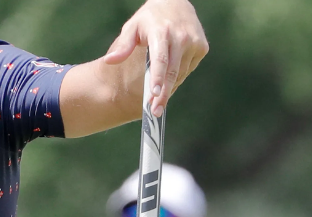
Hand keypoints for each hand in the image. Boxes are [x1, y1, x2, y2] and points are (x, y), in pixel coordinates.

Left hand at [104, 0, 208, 116]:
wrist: (174, 2)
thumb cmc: (148, 20)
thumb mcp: (132, 27)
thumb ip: (123, 46)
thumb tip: (109, 61)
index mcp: (161, 32)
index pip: (160, 59)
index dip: (158, 78)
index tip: (154, 94)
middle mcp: (181, 36)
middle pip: (172, 71)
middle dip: (164, 94)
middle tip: (155, 111)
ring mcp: (194, 41)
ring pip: (180, 72)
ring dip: (170, 86)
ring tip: (159, 97)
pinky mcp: (201, 47)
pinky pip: (188, 68)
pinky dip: (178, 75)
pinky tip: (169, 77)